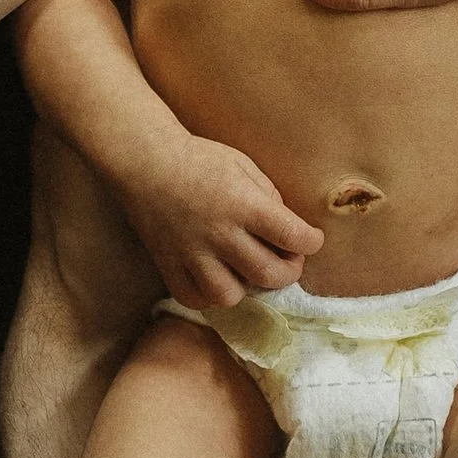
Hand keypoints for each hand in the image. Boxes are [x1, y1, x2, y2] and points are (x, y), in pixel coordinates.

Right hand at [125, 133, 323, 305]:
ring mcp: (192, 254)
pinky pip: (195, 298)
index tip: (310, 239)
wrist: (145, 161)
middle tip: (286, 259)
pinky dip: (210, 294)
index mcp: (244, 204)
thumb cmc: (199, 159)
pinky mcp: (169, 265)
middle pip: (269, 274)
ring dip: (247, 285)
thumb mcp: (244, 166)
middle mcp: (220, 234)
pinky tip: (216, 277)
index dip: (312, 241)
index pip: (294, 237)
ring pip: (231, 295)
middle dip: (289, 270)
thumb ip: (269, 198)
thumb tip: (286, 229)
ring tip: (246, 269)